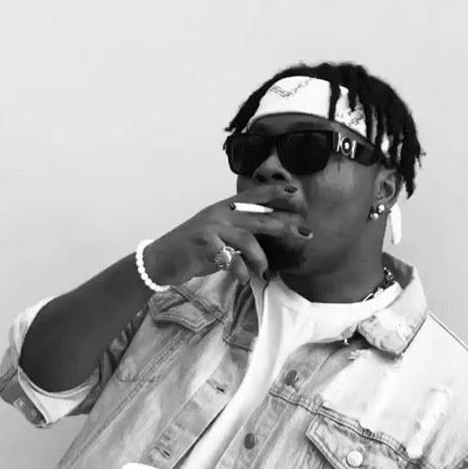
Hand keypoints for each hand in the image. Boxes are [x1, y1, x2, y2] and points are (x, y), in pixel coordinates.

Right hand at [144, 183, 311, 286]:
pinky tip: (245, 279)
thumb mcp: (216, 235)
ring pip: (247, 239)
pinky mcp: (204, 245)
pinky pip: (231, 259)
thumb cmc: (192, 250)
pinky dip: (241, 271)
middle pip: (258, 217)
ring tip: (265, 272)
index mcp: (223, 208)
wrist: (160, 260)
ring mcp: (210, 228)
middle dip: (285, 224)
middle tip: (306, 232)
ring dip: (261, 258)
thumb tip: (263, 240)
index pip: (252, 196)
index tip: (295, 190)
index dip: (274, 190)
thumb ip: (237, 233)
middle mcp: (218, 214)